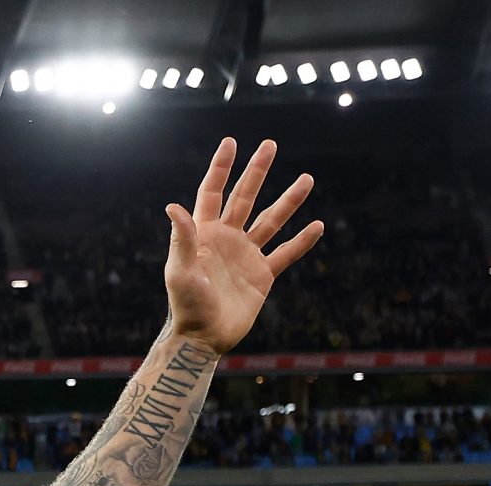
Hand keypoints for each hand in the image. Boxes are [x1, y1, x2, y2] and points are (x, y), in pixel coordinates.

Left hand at [163, 137, 323, 355]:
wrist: (204, 338)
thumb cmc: (186, 306)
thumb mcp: (180, 271)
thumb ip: (181, 239)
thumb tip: (173, 206)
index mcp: (204, 234)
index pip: (212, 193)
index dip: (221, 168)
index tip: (231, 142)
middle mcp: (226, 239)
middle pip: (244, 197)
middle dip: (257, 171)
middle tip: (270, 144)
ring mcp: (246, 255)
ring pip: (271, 221)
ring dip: (289, 200)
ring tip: (307, 178)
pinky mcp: (262, 275)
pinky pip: (286, 253)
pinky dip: (302, 241)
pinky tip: (317, 226)